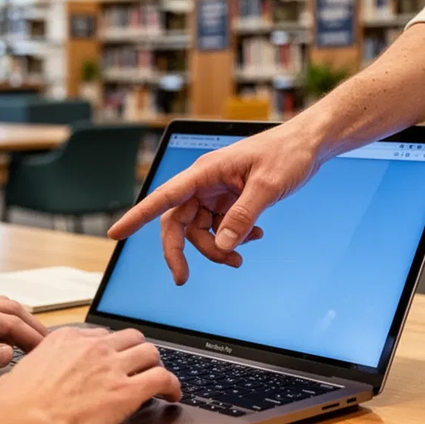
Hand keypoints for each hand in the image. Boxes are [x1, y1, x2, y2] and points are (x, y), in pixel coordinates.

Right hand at [0, 327, 180, 423]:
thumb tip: (27, 380)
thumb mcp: (18, 374)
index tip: (112, 360)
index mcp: (66, 339)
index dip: (110, 349)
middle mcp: (93, 347)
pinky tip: (173, 395)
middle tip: (139, 367)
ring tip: (159, 380)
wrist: (21, 423)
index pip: (100, 335)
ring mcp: (112, 367)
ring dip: (156, 365)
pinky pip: (162, 379)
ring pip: (151, 353)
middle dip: (137, 351)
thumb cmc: (12, 407)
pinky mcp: (127, 391)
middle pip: (130, 338)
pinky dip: (172, 385)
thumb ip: (34, 370)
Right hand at [107, 121, 322, 283]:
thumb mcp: (267, 187)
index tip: (116, 233)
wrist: (309, 145)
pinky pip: (220, 226)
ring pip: (200, 230)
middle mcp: (204, 182)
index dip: (137, 216)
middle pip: (178, 222)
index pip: (164, 197)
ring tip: (241, 256)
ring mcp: (217, 192)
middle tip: (182, 279)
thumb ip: (242, 217)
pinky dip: (233, 237)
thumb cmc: (287, 154)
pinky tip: (255, 237)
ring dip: (216, 248)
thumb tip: (222, 244)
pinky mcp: (230, 199)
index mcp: (205, 172)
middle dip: (182, 251)